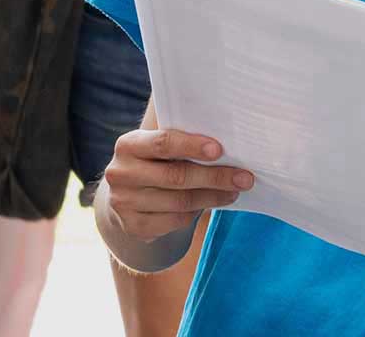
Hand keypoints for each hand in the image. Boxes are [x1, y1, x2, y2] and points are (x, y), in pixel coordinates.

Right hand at [101, 128, 252, 240]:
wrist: (129, 195)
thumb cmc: (159, 161)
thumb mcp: (163, 145)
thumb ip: (185, 138)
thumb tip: (232, 139)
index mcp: (128, 144)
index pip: (162, 143)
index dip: (192, 146)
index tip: (220, 150)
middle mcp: (120, 173)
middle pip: (176, 176)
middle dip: (215, 177)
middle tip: (245, 178)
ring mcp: (123, 202)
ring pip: (179, 201)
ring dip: (213, 197)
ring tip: (234, 191)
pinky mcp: (132, 226)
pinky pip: (174, 221)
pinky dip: (196, 214)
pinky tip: (210, 204)